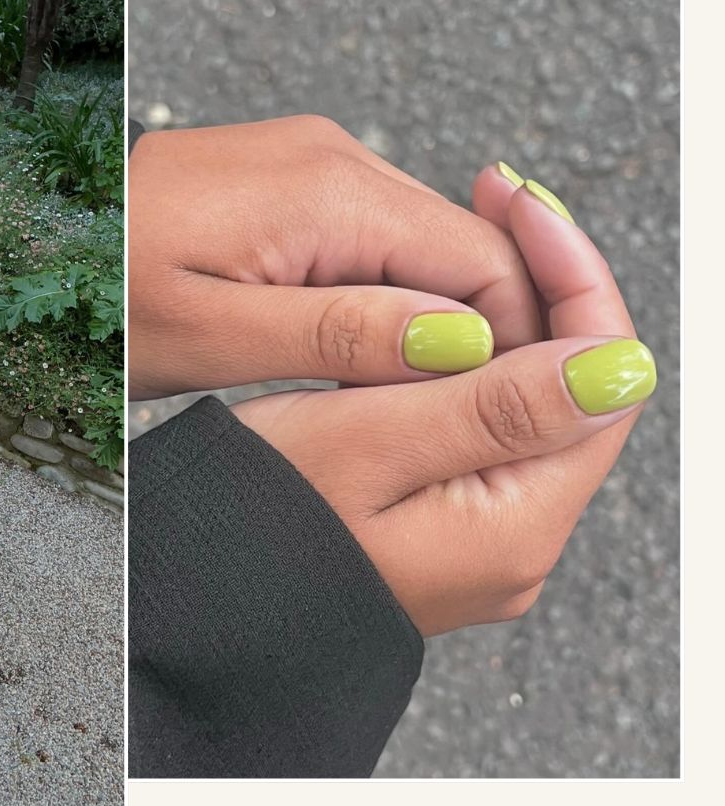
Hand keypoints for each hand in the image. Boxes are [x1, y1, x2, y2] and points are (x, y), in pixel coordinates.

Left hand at [129, 116, 544, 398]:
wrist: (39, 240)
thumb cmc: (104, 295)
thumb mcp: (214, 338)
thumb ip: (341, 337)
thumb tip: (463, 342)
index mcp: (328, 189)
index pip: (484, 262)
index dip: (508, 346)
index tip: (496, 417)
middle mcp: (333, 153)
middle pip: (462, 249)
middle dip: (469, 333)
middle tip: (443, 419)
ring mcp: (312, 156)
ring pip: (420, 244)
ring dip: (421, 316)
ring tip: (386, 394)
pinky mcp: (290, 174)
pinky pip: (369, 234)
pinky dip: (376, 291)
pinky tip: (345, 349)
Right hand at [231, 166, 655, 634]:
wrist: (183, 608)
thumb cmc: (248, 526)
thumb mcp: (366, 443)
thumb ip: (496, 406)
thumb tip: (622, 365)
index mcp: (512, 528)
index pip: (600, 378)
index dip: (571, 275)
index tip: (513, 200)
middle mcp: (513, 545)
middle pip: (569, 388)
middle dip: (536, 285)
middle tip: (484, 197)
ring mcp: (475, 544)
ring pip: (520, 404)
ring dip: (494, 321)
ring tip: (443, 243)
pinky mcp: (434, 535)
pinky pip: (476, 431)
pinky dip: (459, 366)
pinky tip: (417, 323)